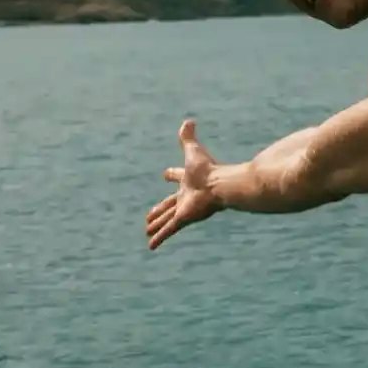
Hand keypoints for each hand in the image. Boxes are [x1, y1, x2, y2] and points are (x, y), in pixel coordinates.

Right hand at [146, 119, 223, 250]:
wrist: (220, 184)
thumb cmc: (208, 169)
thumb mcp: (194, 151)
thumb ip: (189, 137)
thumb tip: (188, 121)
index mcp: (188, 180)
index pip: (177, 176)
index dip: (171, 174)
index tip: (165, 174)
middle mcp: (186, 196)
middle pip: (169, 204)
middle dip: (159, 210)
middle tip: (149, 215)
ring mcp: (184, 209)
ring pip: (167, 219)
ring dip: (157, 225)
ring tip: (147, 232)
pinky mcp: (183, 219)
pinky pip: (168, 230)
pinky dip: (159, 238)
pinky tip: (151, 247)